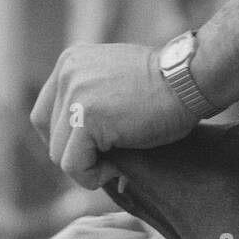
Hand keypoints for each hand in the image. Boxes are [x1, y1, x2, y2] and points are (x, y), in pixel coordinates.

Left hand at [30, 43, 195, 188]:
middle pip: (50, 137)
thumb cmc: (166, 90)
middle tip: (112, 158)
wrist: (192, 81)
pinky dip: (93, 176)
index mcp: (69, 62)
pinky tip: (118, 167)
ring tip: (118, 160)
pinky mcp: (85, 116)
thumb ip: (88, 104)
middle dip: (79, 156)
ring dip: (88, 167)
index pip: (45, 116)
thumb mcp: (114, 86)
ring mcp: (73, 92)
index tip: (94, 150)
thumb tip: (71, 153)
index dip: (66, 142)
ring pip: (59, 155)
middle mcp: (65, 72)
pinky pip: (73, 165)